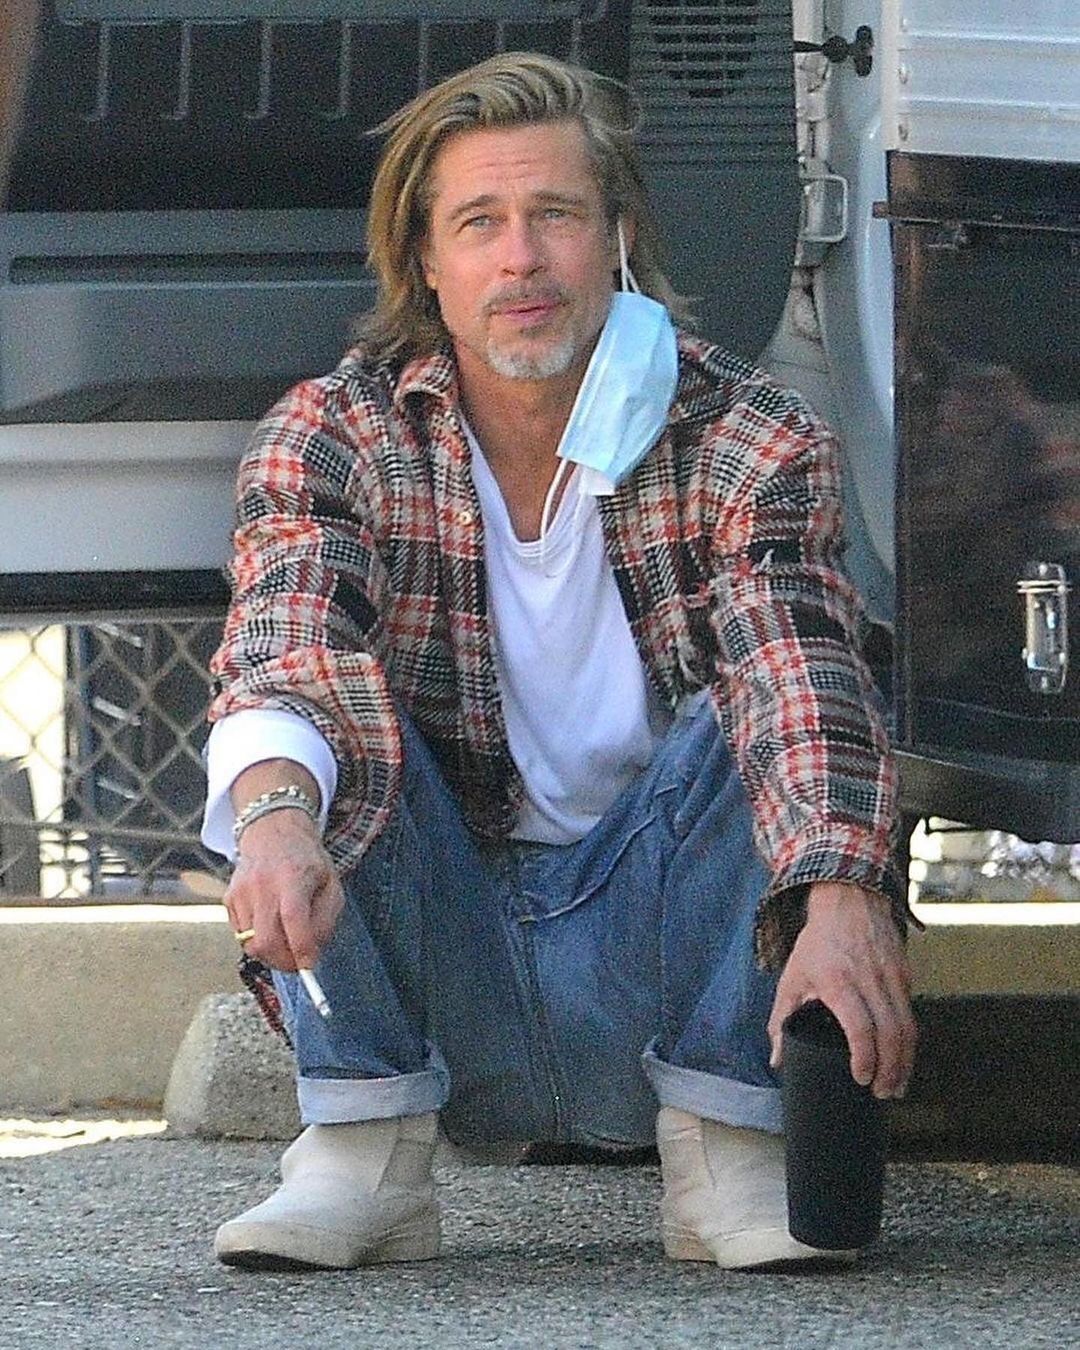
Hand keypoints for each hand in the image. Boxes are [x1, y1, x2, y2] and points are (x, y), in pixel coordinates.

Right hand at [224, 808, 343, 971]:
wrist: (272, 832)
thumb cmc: (307, 861)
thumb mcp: (331, 883)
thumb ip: (325, 919)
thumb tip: (313, 953)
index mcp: (292, 877)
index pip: (294, 921)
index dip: (301, 949)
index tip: (310, 965)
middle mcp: (262, 885)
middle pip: (266, 940)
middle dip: (283, 962)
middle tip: (298, 964)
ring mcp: (241, 892)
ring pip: (250, 944)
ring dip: (271, 953)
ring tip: (286, 940)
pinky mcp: (229, 899)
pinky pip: (241, 935)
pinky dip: (257, 939)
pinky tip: (270, 923)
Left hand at [767, 882, 916, 1098]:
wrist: (848, 900)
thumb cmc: (817, 943)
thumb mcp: (792, 977)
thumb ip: (781, 1020)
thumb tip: (777, 1060)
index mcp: (837, 980)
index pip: (859, 1026)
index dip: (864, 1057)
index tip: (861, 1079)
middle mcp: (868, 978)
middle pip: (890, 1033)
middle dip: (890, 1070)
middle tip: (883, 1093)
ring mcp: (890, 976)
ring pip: (907, 1026)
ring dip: (905, 1061)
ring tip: (896, 1084)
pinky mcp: (904, 974)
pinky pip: (910, 1013)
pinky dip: (908, 1040)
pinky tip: (902, 1058)